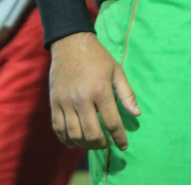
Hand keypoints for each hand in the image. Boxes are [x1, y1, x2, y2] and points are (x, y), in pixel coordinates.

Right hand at [49, 32, 140, 150]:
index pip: (112, 122)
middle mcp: (82, 99)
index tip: (123, 146)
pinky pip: (58, 127)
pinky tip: (74, 143)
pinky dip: (65, 139)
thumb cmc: (97, 57)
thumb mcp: (117, 71)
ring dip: (85, 144)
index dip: (119, 138)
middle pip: (91, 133)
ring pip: (74, 134)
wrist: (70, 43)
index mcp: (101, 91)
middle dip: (101, 144)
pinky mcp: (54, 102)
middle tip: (106, 145)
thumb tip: (137, 114)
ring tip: (93, 144)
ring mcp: (66, 101)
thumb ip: (127, 94)